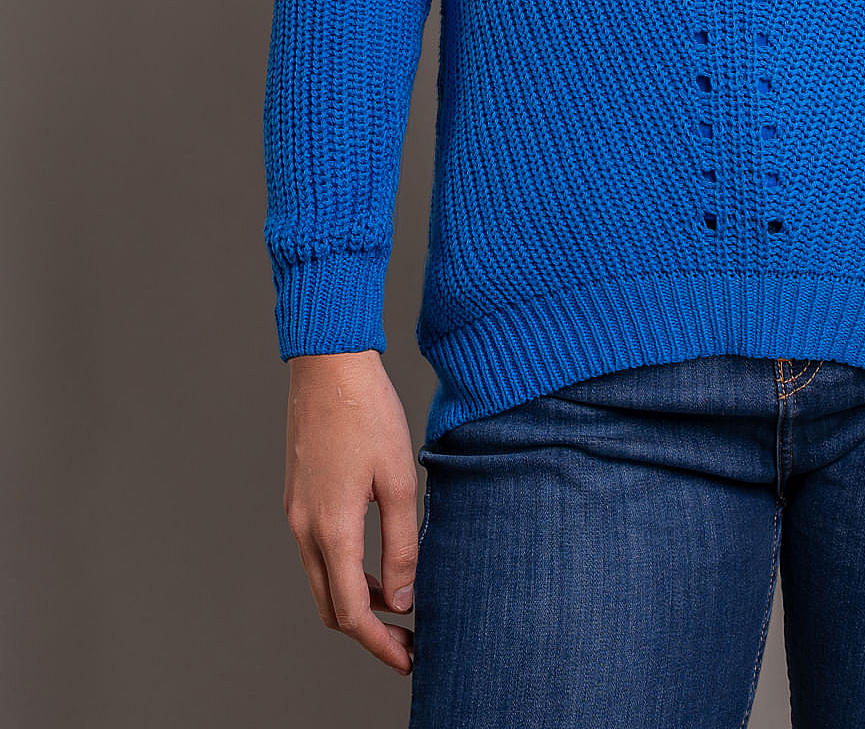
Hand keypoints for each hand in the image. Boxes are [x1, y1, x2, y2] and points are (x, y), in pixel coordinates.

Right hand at [281, 349, 419, 673]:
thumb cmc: (368, 413)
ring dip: (355, 601)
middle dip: (367, 631)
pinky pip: (316, 553)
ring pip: (321, 581)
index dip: (380, 644)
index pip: (351, 612)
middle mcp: (304, 528)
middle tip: (407, 640)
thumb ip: (402, 545)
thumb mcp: (398, 480)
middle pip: (330, 606)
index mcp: (331, 529)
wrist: (327, 364)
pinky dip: (344, 571)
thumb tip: (403, 600)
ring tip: (398, 604)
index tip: (410, 660)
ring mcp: (296, 513)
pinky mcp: (297, 496)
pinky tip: (374, 562)